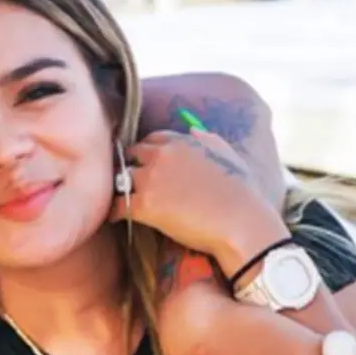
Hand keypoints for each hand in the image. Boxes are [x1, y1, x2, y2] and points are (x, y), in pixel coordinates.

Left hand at [109, 129, 286, 266]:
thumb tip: (194, 131)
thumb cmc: (241, 193)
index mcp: (181, 141)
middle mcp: (161, 155)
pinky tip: (116, 217)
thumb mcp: (228, 155)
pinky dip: (114, 211)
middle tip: (130, 182)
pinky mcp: (144, 205)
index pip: (151, 139)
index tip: (146, 163)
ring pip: (121, 179)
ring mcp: (150, 179)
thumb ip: (209, 140)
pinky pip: (116, 205)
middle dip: (130, 166)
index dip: (147, 152)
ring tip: (120, 198)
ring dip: (120, 188)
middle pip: (131, 156)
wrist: (240, 223)